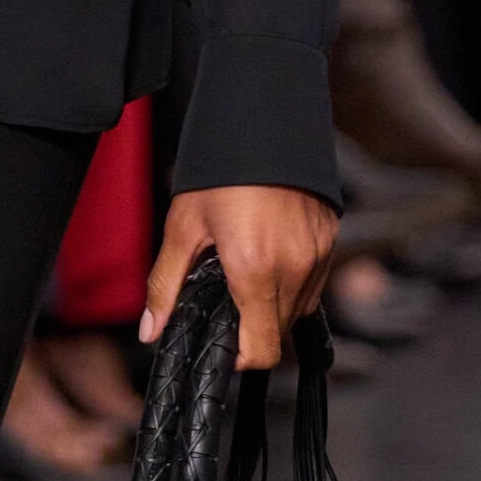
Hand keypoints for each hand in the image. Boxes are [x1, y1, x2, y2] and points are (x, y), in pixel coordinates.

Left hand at [142, 185, 337, 369]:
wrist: (265, 121)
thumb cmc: (221, 171)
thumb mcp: (182, 227)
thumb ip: (165, 285)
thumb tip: (150, 330)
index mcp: (255, 270)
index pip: (263, 350)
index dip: (241, 359)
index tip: (224, 348)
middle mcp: (294, 267)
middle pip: (280, 332)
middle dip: (252, 328)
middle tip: (226, 301)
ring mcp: (318, 253)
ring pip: (299, 309)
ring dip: (273, 307)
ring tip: (245, 274)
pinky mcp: (331, 238)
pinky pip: (313, 282)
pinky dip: (292, 283)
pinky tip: (267, 257)